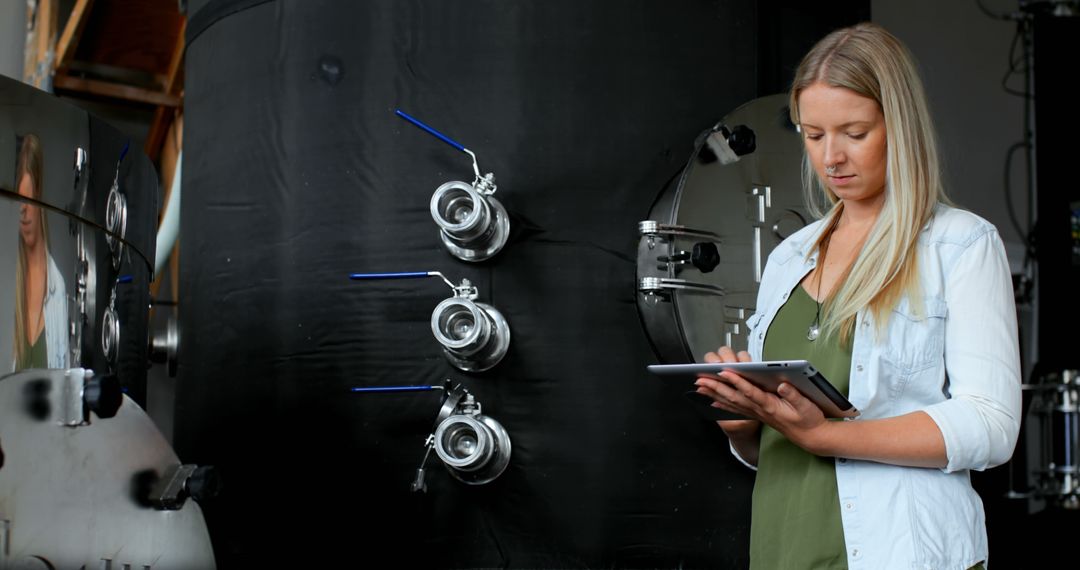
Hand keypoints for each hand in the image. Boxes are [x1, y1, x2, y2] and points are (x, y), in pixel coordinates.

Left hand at [696, 347, 831, 453]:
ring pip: (732, 402)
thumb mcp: (807, 407)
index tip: (725, 372)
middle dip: (717, 387)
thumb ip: (794, 395)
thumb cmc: (808, 420)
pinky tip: (713, 401)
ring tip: (700, 386)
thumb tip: (782, 384)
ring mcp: (757, 413)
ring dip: (715, 394)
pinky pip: (736, 408)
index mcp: (771, 405)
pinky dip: (723, 404)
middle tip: (701, 378)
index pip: (750, 392)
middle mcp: (760, 410)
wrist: (809, 436)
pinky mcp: (757, 414)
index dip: (737, 382)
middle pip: (734, 396)